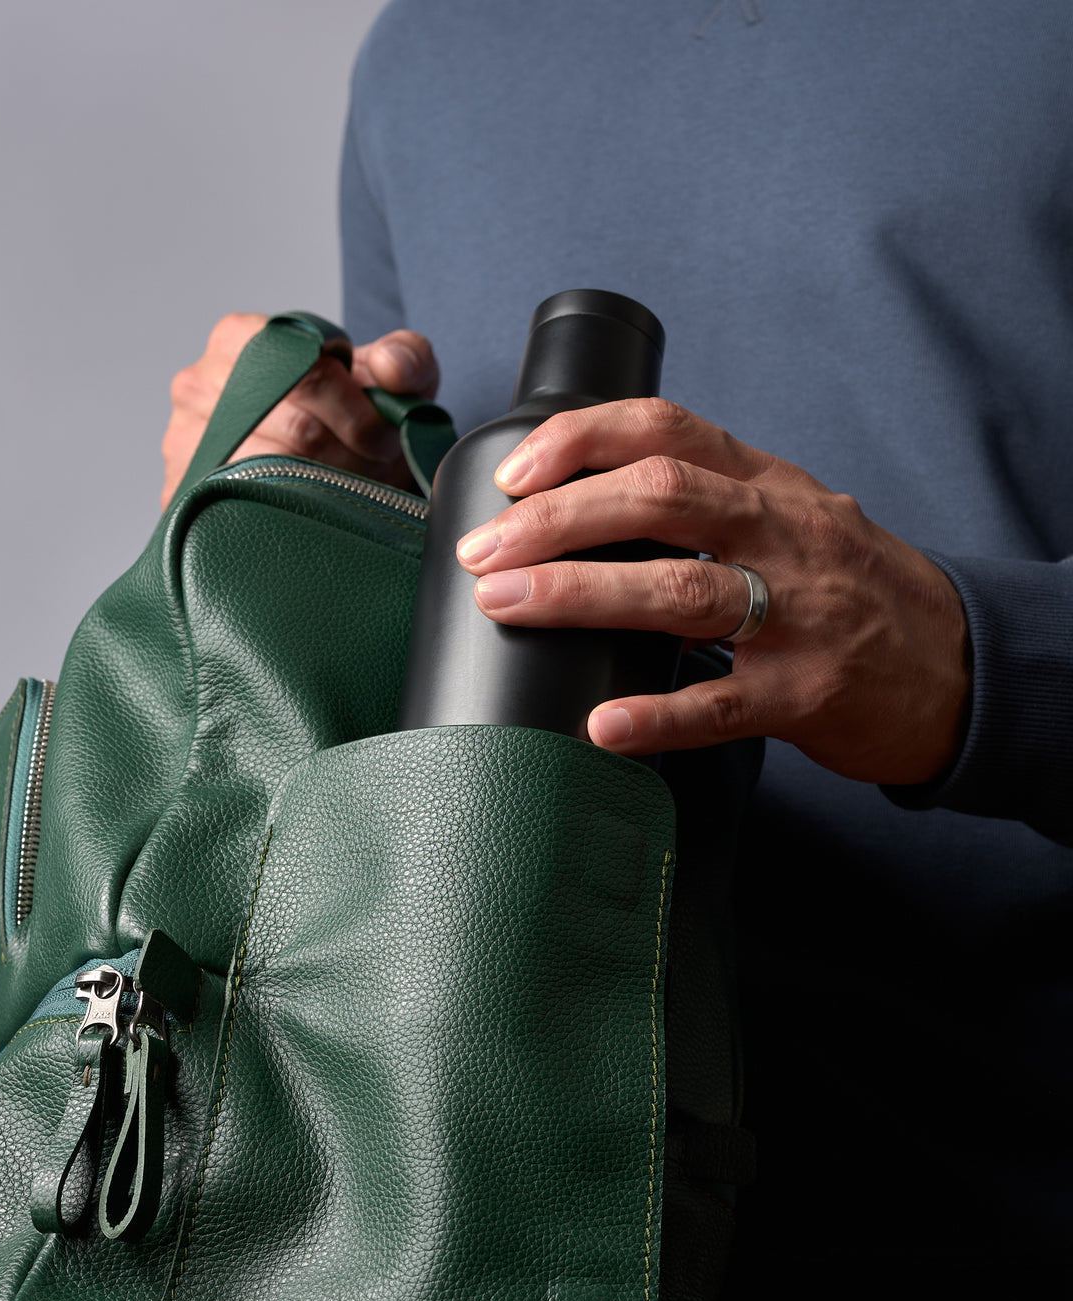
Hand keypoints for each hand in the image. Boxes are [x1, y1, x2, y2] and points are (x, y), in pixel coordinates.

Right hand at [160, 314, 438, 509]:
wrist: (327, 457)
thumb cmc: (350, 411)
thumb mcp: (391, 375)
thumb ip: (406, 357)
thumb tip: (390, 368)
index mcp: (238, 338)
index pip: (305, 372)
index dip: (355, 410)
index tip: (382, 436)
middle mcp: (198, 386)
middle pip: (296, 428)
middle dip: (350, 453)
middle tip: (373, 467)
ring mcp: (186, 443)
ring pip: (275, 475)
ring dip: (328, 487)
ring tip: (348, 485)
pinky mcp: (186, 495)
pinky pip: (247, 511)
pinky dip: (291, 515)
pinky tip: (309, 506)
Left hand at [455, 398, 970, 785]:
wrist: (959, 666)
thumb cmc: (853, 592)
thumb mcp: (793, 519)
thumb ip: (710, 504)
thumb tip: (582, 510)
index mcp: (768, 486)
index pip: (666, 431)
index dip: (581, 441)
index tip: (514, 474)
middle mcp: (783, 535)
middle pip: (660, 499)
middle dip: (559, 519)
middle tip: (486, 551)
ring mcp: (799, 616)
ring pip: (683, 593)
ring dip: (584, 594)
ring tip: (509, 605)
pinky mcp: (808, 695)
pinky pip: (723, 706)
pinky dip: (659, 716)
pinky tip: (603, 725)